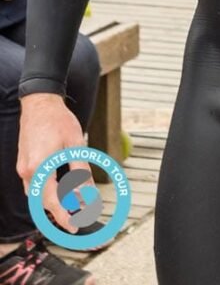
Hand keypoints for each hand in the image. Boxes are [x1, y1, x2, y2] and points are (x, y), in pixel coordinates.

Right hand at [18, 93, 90, 232]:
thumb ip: (80, 171)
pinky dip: (47, 192)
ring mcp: (23, 168)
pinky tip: (61, 192)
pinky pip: (35, 185)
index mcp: (40, 167)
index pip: (52, 200)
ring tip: (71, 207)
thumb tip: (86, 193)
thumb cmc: (59, 121)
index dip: (63, 215)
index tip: (74, 226)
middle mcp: (27, 171)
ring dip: (53, 203)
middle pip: (42, 201)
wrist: (39, 104)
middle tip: (75, 221)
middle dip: (58, 213)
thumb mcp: (76, 145)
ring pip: (37, 195)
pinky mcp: (24, 164)